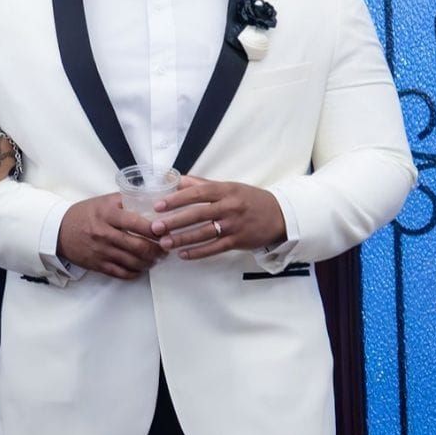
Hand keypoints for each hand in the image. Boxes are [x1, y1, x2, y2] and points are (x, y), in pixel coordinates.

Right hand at [58, 193, 164, 280]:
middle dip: (157, 249)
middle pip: (138, 246)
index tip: (166, 230)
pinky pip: (122, 273)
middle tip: (166, 247)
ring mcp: (101, 251)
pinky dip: (136, 272)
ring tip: (157, 258)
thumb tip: (150, 199)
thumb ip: (125, 200)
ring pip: (133, 262)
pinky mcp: (98, 265)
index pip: (137, 223)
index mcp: (107, 214)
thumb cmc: (84, 214)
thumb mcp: (103, 201)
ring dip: (150, 262)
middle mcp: (105, 234)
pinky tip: (142, 267)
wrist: (59, 231)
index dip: (155, 229)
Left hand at [150, 177, 285, 259]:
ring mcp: (234, 225)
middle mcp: (229, 207)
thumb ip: (203, 184)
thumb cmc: (250, 199)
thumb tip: (177, 179)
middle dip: (174, 221)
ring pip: (204, 233)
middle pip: (197, 214)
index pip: (198, 192)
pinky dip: (198, 252)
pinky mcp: (238, 241)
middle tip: (155, 227)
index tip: (159, 205)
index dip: (177, 199)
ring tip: (164, 243)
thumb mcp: (229, 186)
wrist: (280, 215)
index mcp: (225, 190)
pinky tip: (183, 255)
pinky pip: (214, 248)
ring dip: (182, 239)